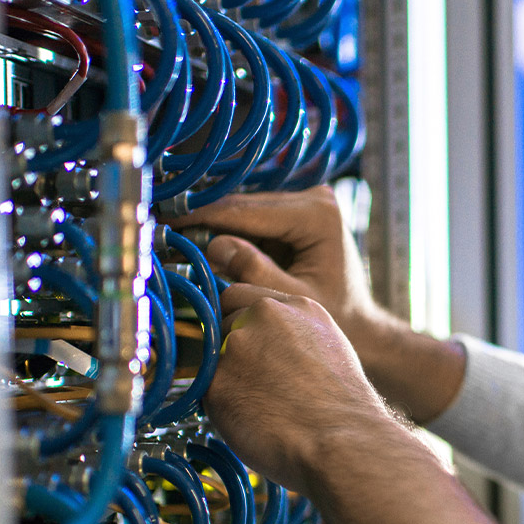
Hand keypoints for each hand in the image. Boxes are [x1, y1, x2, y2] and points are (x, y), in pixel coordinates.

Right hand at [170, 186, 403, 359]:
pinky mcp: (297, 213)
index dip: (204, 217)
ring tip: (173, 236)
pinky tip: (198, 241)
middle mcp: (315, 198)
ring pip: (245, 209)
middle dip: (204, 219)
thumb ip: (254, 271)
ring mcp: (307, 203)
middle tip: (161, 229)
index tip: (169, 223)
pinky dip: (229, 231)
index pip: (249, 211)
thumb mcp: (291, 297)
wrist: (362, 324)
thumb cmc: (337, 316)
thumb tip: (213, 245)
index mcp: (319, 214)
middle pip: (245, 205)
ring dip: (213, 223)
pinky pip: (253, 219)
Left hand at [203, 283, 397, 490]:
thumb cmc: (343, 406)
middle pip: (222, 323)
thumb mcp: (328, 347)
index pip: (240, 295)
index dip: (238, 321)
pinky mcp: (217, 381)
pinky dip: (220, 408)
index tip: (246, 344)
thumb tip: (265, 344)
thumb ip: (291, 333)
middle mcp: (263, 315)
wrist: (342, 440)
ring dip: (225, 377)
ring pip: (212, 358)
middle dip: (229, 348)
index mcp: (296, 304)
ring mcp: (237, 345)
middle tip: (255, 382)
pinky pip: (205, 392)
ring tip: (259, 404)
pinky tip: (252, 420)